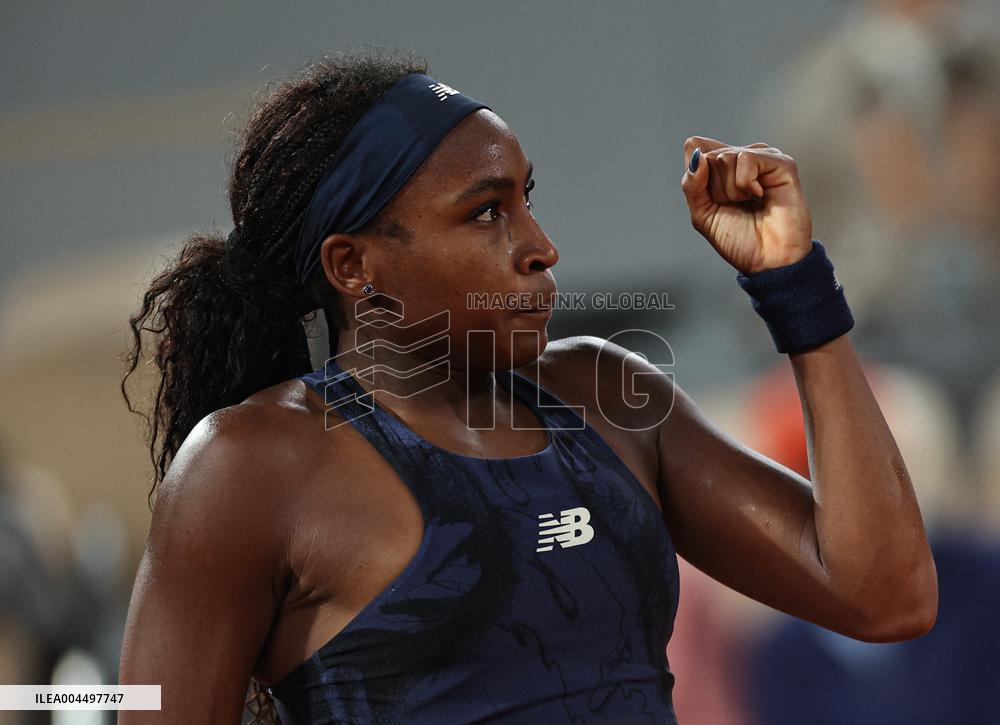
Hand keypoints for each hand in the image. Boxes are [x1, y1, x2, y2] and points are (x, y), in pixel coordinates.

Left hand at [681, 136, 812, 273]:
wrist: (767, 262)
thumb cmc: (739, 240)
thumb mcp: (702, 213)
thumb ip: (692, 184)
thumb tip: (696, 151)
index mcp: (724, 167)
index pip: (695, 148)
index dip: (696, 177)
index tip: (714, 201)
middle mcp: (744, 158)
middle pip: (708, 155)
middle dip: (715, 190)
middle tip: (737, 207)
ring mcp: (763, 159)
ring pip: (725, 157)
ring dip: (731, 191)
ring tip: (750, 204)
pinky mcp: (781, 163)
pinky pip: (746, 158)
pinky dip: (745, 184)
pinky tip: (760, 196)